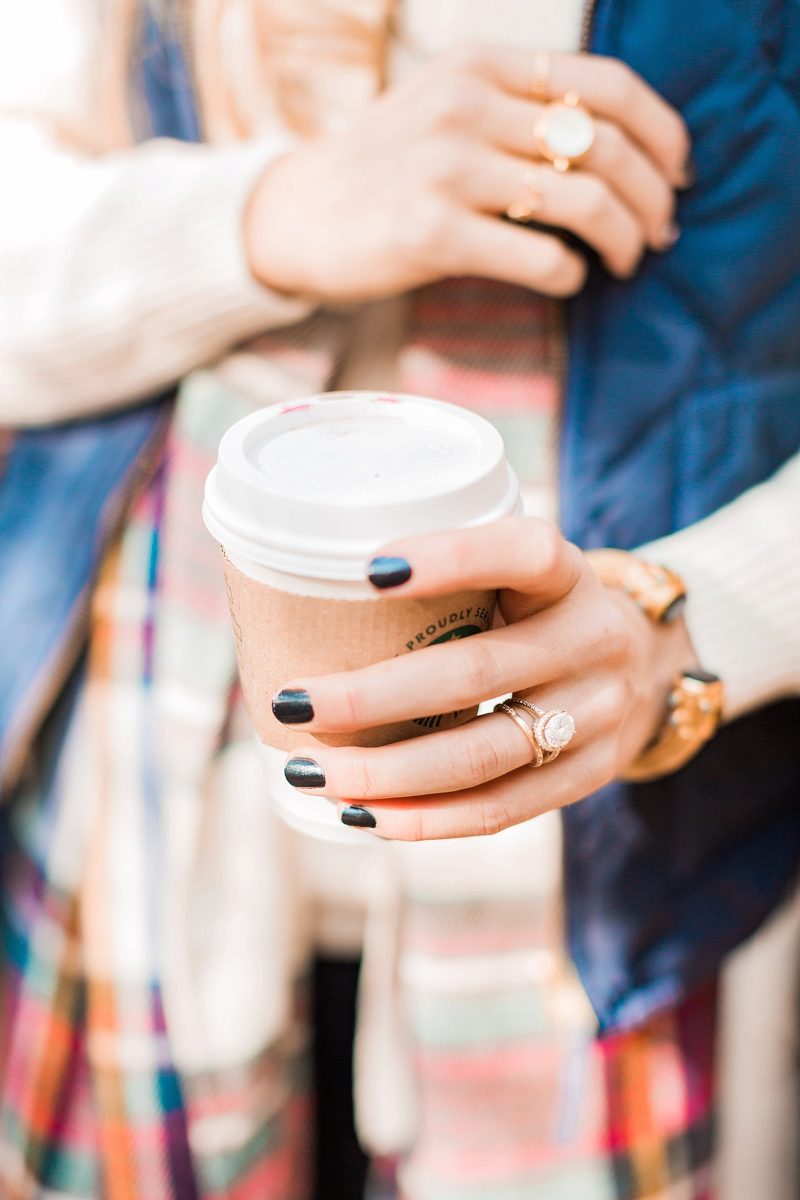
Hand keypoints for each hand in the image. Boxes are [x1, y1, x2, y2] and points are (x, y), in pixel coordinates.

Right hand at [245, 45, 689, 303]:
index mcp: (479, 65)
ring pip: (583, 201)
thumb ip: (517, 110)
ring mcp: (447, 168)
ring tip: (625, 260)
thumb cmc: (385, 170)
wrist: (296, 215)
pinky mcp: (432, 232)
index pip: (606, 82)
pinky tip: (566, 279)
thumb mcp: (444, 108)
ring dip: (623, 239)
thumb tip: (615, 147)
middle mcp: (466, 105)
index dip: (661, 130)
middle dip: (653, 196)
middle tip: (660, 231)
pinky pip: (540, 257)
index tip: (677, 172)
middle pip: (606, 144)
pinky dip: (569, 274)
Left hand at [275, 519, 698, 839]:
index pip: (522, 553)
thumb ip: (452, 578)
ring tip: (305, 771)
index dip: (452, 557)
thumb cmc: (541, 609)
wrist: (646, 665)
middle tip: (289, 702)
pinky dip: (423, 819)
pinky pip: (500, 809)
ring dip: (383, 773)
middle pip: (476, 674)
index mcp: (569, 574)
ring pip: (481, 756)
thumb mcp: (521, 572)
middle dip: (370, 698)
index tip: (367, 570)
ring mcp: (599, 715)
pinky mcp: (589, 775)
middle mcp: (593, 640)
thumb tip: (307, 589)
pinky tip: (361, 815)